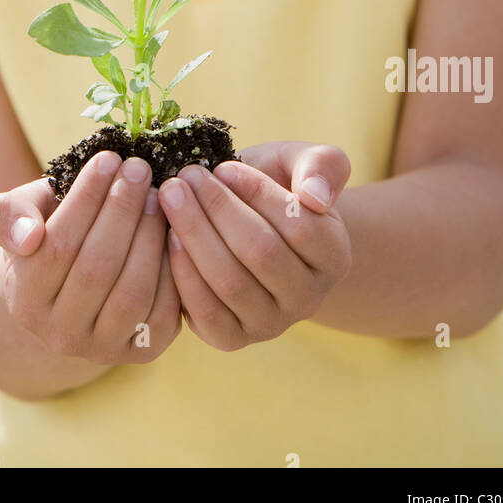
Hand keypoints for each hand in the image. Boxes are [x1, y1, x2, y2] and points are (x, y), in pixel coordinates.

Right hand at [0, 151, 181, 366]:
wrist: (72, 284)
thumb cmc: (45, 234)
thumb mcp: (17, 217)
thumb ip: (7, 215)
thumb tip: (29, 234)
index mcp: (24, 301)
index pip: (56, 247)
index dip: (85, 200)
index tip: (108, 158)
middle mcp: (59, 335)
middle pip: (97, 268)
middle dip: (122, 210)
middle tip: (140, 168)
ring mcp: (103, 348)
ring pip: (132, 291)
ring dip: (150, 235)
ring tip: (157, 195)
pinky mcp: (143, 350)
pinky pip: (164, 309)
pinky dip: (173, 266)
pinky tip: (173, 228)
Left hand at [157, 141, 351, 350]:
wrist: (250, 226)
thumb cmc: (275, 188)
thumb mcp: (300, 164)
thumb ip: (321, 165)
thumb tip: (315, 196)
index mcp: (334, 256)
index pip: (300, 225)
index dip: (259, 194)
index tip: (225, 167)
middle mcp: (309, 299)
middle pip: (261, 254)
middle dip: (218, 209)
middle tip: (186, 177)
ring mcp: (271, 324)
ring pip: (230, 282)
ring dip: (194, 235)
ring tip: (172, 197)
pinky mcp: (232, 338)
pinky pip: (205, 311)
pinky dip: (183, 272)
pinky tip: (168, 236)